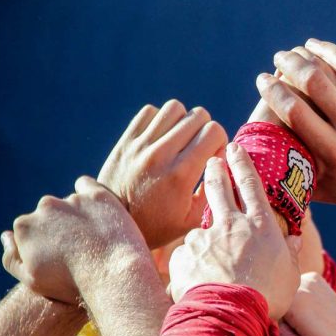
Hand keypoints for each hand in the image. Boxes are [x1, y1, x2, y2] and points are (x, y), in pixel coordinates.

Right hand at [1, 177, 148, 304]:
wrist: (113, 275)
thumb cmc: (72, 283)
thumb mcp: (33, 281)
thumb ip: (12, 258)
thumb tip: (7, 235)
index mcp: (24, 227)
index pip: (30, 229)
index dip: (45, 243)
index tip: (61, 256)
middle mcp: (44, 207)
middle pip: (49, 213)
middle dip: (61, 226)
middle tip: (81, 247)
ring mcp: (72, 199)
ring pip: (69, 202)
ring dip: (78, 213)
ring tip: (96, 237)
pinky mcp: (97, 195)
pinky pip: (86, 185)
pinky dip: (89, 193)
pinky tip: (97, 208)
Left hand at [98, 100, 227, 247]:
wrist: (114, 224)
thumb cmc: (158, 226)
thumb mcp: (191, 220)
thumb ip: (212, 190)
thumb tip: (222, 163)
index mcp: (181, 174)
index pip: (213, 131)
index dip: (219, 142)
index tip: (212, 156)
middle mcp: (161, 155)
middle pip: (198, 115)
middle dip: (204, 129)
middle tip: (199, 146)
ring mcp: (140, 146)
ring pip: (174, 108)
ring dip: (182, 121)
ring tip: (180, 139)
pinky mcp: (125, 142)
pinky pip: (149, 112)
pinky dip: (159, 120)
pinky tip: (161, 138)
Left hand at [167, 143, 301, 318]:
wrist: (231, 317)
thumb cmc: (268, 298)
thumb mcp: (290, 275)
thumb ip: (290, 254)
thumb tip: (295, 241)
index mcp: (261, 225)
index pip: (251, 184)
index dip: (243, 163)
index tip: (235, 148)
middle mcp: (231, 224)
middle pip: (219, 187)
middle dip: (215, 170)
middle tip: (211, 160)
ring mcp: (205, 238)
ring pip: (201, 227)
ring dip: (204, 235)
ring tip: (209, 256)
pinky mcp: (185, 256)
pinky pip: (186, 254)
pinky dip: (190, 262)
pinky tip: (196, 278)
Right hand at [257, 39, 335, 207]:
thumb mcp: (324, 189)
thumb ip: (293, 172)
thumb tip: (255, 154)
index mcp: (335, 153)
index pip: (294, 110)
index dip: (272, 89)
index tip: (262, 79)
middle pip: (314, 81)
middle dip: (291, 63)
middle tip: (280, 57)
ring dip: (318, 51)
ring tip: (304, 48)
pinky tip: (329, 51)